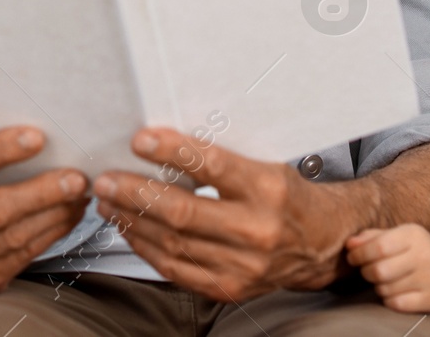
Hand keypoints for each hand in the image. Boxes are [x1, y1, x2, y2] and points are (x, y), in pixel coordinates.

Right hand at [0, 126, 90, 297]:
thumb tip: (26, 129)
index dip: (1, 149)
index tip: (36, 135)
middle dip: (41, 192)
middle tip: (75, 177)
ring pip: (16, 237)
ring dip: (56, 213)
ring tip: (80, 192)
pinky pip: (24, 256)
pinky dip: (52, 232)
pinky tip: (69, 214)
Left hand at [92, 128, 346, 301]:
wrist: (322, 243)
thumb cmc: (287, 196)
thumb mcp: (264, 164)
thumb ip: (219, 160)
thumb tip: (162, 143)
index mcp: (268, 189)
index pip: (212, 166)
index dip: (172, 152)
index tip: (140, 140)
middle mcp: (257, 230)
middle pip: (183, 212)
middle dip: (136, 194)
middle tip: (107, 179)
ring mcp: (243, 265)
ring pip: (173, 243)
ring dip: (133, 221)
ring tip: (110, 202)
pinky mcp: (230, 288)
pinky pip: (176, 269)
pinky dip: (146, 249)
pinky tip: (131, 229)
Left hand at [346, 224, 429, 313]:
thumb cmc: (413, 248)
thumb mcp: (396, 235)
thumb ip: (371, 237)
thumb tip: (349, 244)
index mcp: (413, 235)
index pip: (379, 247)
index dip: (359, 254)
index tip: (352, 257)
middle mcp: (425, 256)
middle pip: (380, 270)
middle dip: (365, 272)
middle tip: (366, 270)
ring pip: (386, 289)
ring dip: (377, 286)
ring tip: (383, 280)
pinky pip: (398, 304)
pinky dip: (389, 299)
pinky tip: (393, 292)